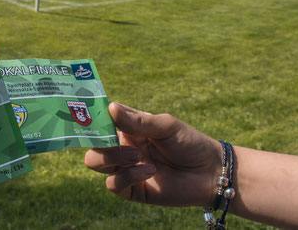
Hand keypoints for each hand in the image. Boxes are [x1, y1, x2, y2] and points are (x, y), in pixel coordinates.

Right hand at [84, 103, 222, 206]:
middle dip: (99, 142)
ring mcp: (126, 169)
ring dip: (112, 157)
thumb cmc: (190, 143)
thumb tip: (110, 107)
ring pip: (95, 163)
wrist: (211, 172)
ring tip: (137, 156)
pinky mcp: (133, 190)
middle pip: (93, 145)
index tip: (85, 116)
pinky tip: (149, 171)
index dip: (92, 118)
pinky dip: (128, 176)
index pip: (102, 121)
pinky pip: (114, 184)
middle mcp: (124, 147)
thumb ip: (137, 121)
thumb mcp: (166, 126)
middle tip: (117, 142)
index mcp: (130, 128)